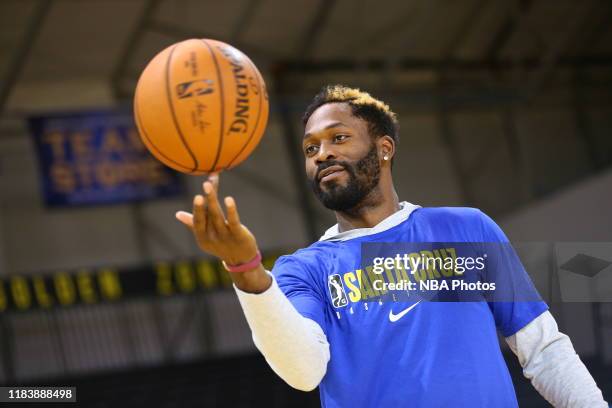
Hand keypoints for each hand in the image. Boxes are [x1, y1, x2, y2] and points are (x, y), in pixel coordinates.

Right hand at [175, 173, 270, 292]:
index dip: (197, 208)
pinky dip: (231, 210)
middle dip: (202, 202)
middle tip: (201, 187)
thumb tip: (178, 214)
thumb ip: (194, 223)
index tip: (196, 195)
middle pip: (207, 216)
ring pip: (218, 216)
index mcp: (202, 237)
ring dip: (213, 200)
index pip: (198, 220)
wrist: (241, 260)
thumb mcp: (206, 236)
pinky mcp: (239, 235)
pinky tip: (228, 199)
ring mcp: (225, 236)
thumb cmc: (221, 244)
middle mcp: (212, 237)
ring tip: (208, 185)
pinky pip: (233, 222)